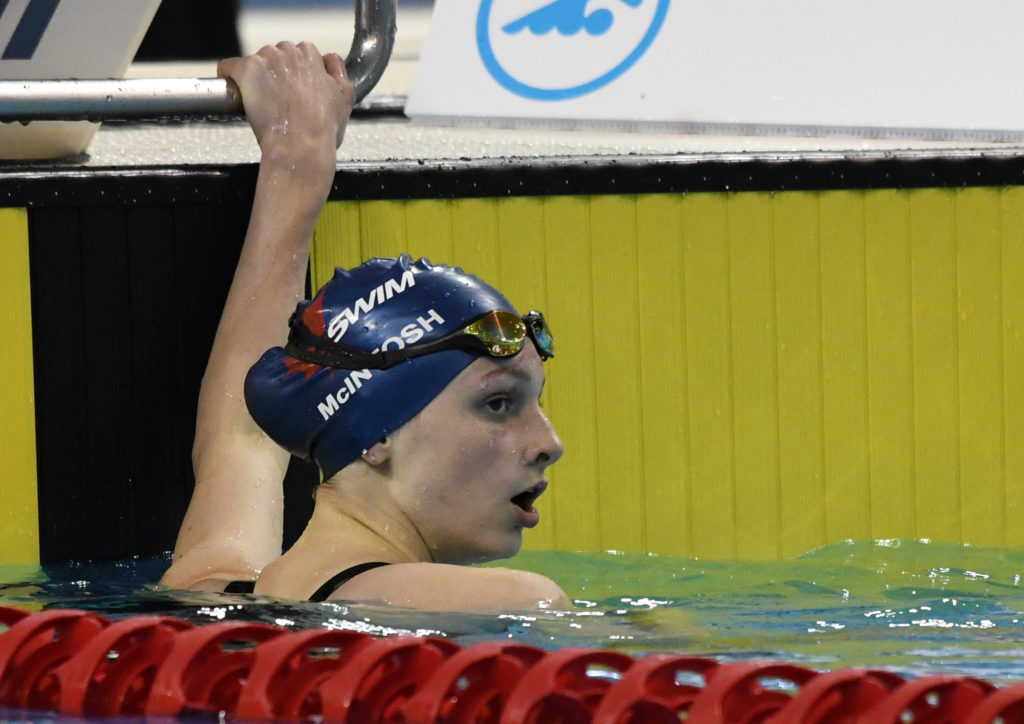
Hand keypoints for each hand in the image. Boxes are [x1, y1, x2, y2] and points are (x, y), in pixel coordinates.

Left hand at [217, 41, 354, 156]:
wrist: (302, 146)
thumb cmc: (323, 130)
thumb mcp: (345, 98)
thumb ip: (338, 73)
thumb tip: (329, 58)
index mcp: (312, 56)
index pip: (300, 53)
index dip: (297, 72)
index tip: (294, 89)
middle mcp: (289, 52)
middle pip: (277, 54)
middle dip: (276, 72)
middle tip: (278, 99)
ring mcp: (267, 60)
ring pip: (255, 61)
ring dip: (256, 76)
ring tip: (260, 102)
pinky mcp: (246, 70)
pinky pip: (229, 67)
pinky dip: (229, 78)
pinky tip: (235, 92)